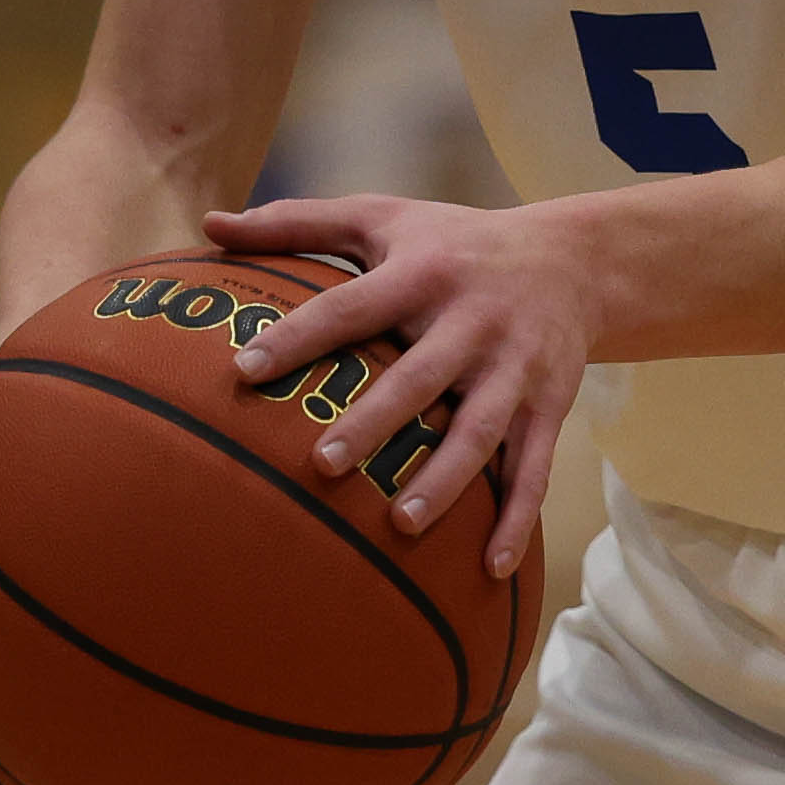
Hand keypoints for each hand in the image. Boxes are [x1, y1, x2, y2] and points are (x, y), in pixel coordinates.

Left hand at [208, 191, 595, 581]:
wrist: (574, 260)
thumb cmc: (452, 242)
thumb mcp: (382, 217)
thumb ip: (297, 222)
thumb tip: (210, 225)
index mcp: (421, 273)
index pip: (350, 306)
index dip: (298, 336)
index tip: (243, 370)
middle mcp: (471, 319)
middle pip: (420, 375)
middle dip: (375, 422)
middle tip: (322, 465)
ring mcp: (514, 366)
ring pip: (481, 430)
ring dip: (445, 479)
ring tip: (399, 523)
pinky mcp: (549, 404)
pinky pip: (535, 466)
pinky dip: (517, 517)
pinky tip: (490, 567)